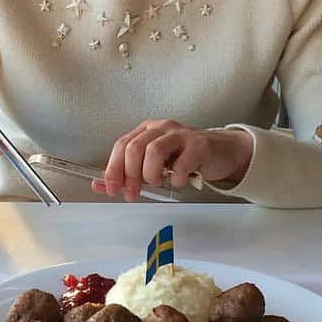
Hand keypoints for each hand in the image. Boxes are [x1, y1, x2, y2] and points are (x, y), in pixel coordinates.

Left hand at [91, 120, 253, 202]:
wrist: (222, 153)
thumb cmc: (185, 159)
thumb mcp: (153, 166)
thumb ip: (128, 174)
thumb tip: (99, 185)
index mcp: (146, 130)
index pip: (121, 145)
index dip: (113, 169)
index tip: (112, 189)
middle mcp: (160, 128)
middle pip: (134, 147)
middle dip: (129, 175)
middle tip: (132, 193)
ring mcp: (180, 134)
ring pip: (154, 151)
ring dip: (151, 174)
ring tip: (157, 183)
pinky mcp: (199, 144)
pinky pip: (181, 163)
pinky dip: (176, 178)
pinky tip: (178, 181)